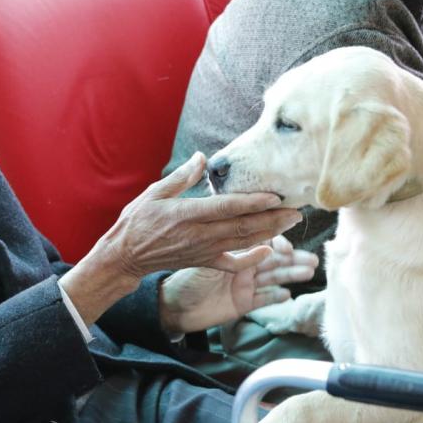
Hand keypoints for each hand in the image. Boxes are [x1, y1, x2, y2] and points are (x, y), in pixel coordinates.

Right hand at [96, 152, 301, 277]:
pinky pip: (231, 264)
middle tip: (297, 209)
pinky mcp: (203, 261)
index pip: (226, 208)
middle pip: (243, 226)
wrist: (125, 255)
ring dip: (270, 233)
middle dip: (272, 218)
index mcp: (187, 214)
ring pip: (242, 242)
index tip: (275, 196)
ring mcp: (203, 250)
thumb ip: (182, 177)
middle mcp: (198, 234)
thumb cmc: (137, 220)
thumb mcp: (154, 193)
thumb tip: (203, 158)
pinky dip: (251, 259)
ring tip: (291, 222)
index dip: (252, 202)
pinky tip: (268, 251)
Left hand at [159, 235, 318, 333]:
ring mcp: (243, 284)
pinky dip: (275, 297)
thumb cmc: (183, 275)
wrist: (171, 305)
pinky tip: (288, 295)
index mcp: (232, 248)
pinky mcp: (242, 303)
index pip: (260, 239)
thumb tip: (261, 241)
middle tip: (313, 257)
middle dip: (293, 257)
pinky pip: (263, 299)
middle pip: (273, 259)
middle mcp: (241, 264)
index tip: (288, 242)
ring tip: (309, 271)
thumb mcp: (207, 256)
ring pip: (273, 277)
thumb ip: (231, 249)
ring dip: (291, 274)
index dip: (276, 238)